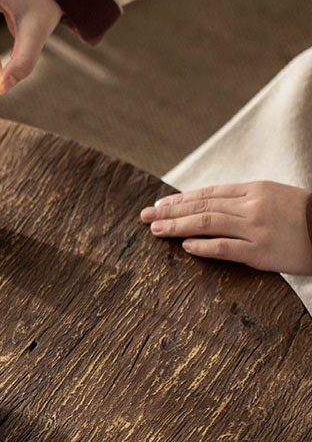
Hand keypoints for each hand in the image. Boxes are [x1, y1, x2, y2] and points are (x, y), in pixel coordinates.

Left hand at [140, 181, 311, 274]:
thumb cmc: (303, 214)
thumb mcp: (273, 196)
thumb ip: (243, 198)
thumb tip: (209, 204)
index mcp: (253, 189)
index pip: (208, 193)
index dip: (180, 199)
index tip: (159, 204)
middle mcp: (251, 206)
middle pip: (201, 206)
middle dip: (170, 211)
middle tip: (145, 216)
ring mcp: (255, 229)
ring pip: (208, 223)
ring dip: (178, 226)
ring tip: (156, 229)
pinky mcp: (262, 252)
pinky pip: (226, 248)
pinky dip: (204, 247)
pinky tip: (185, 246)